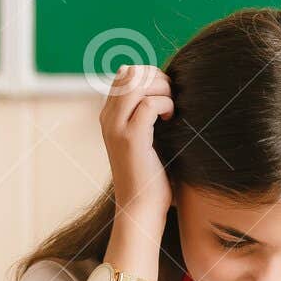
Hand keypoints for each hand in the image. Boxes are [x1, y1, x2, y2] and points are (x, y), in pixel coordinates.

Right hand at [100, 64, 173, 217]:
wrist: (142, 206)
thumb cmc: (152, 174)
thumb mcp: (149, 138)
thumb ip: (149, 114)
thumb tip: (167, 88)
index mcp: (110, 116)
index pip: (125, 73)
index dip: (150, 74)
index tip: (167, 93)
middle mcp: (108, 118)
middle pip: (130, 73)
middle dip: (157, 77)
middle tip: (172, 98)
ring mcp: (116, 128)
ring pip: (136, 83)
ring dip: (162, 89)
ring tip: (171, 108)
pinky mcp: (131, 139)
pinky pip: (149, 104)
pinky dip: (166, 105)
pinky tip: (171, 120)